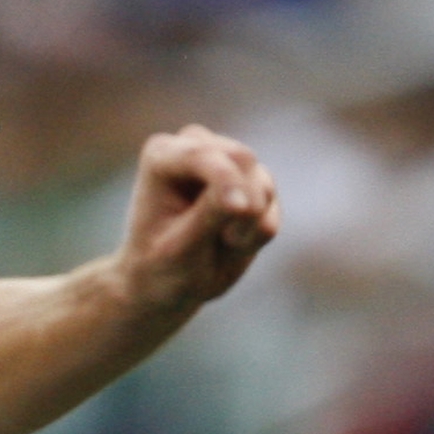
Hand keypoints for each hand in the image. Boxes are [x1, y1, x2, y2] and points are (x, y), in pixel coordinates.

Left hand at [113, 126, 279, 316]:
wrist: (167, 287)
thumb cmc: (161, 268)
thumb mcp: (179, 249)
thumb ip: (210, 215)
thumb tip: (246, 199)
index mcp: (162, 156)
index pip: (204, 155)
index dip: (227, 180)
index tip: (240, 209)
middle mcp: (195, 146)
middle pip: (243, 159)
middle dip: (243, 206)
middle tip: (226, 242)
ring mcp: (226, 161)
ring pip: (263, 183)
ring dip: (250, 224)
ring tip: (219, 245)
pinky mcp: (251, 181)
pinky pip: (272, 204)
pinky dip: (259, 231)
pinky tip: (232, 243)